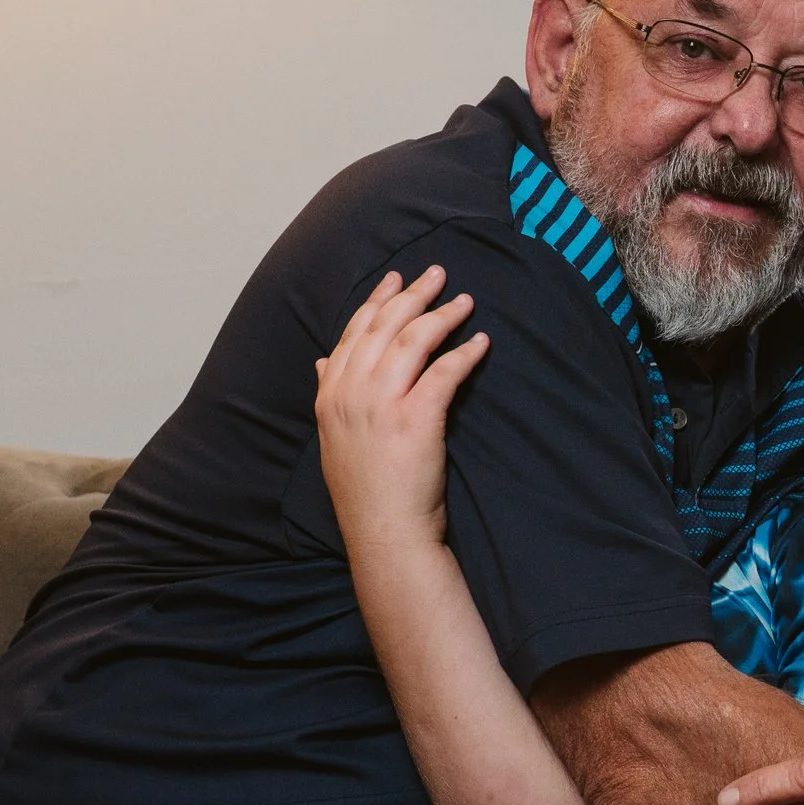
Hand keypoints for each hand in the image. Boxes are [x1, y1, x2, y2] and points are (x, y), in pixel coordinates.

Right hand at [314, 267, 487, 557]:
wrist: (382, 530)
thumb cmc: (365, 488)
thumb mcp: (334, 437)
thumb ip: (329, 393)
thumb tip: (323, 361)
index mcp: (331, 394)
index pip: (354, 333)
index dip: (377, 302)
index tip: (397, 279)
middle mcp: (351, 393)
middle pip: (384, 328)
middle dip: (413, 295)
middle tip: (438, 274)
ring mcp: (381, 405)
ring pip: (413, 341)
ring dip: (443, 315)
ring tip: (465, 301)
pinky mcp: (415, 419)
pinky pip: (444, 371)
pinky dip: (465, 352)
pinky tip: (481, 342)